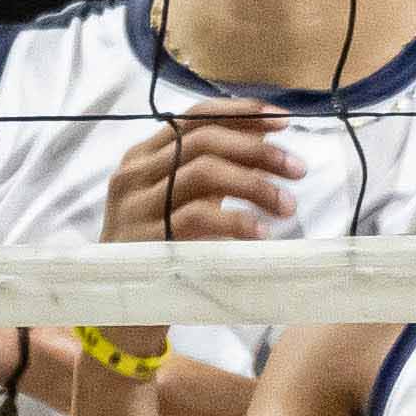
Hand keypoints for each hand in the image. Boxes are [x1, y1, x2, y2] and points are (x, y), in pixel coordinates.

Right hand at [105, 101, 301, 247]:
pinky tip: (260, 233)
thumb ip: (214, 169)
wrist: (118, 303)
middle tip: (297, 168)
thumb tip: (268, 142)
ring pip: (204, 173)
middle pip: (203, 141)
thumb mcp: (182, 200)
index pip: (194, 116)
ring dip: (254, 185)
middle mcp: (133, 174)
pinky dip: (235, 222)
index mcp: (142, 156)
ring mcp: (135, 206)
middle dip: (258, 149)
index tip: (283, 119)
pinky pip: (197, 219)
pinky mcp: (143, 240)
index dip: (241, 112)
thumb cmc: (156, 247)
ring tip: (286, 205)